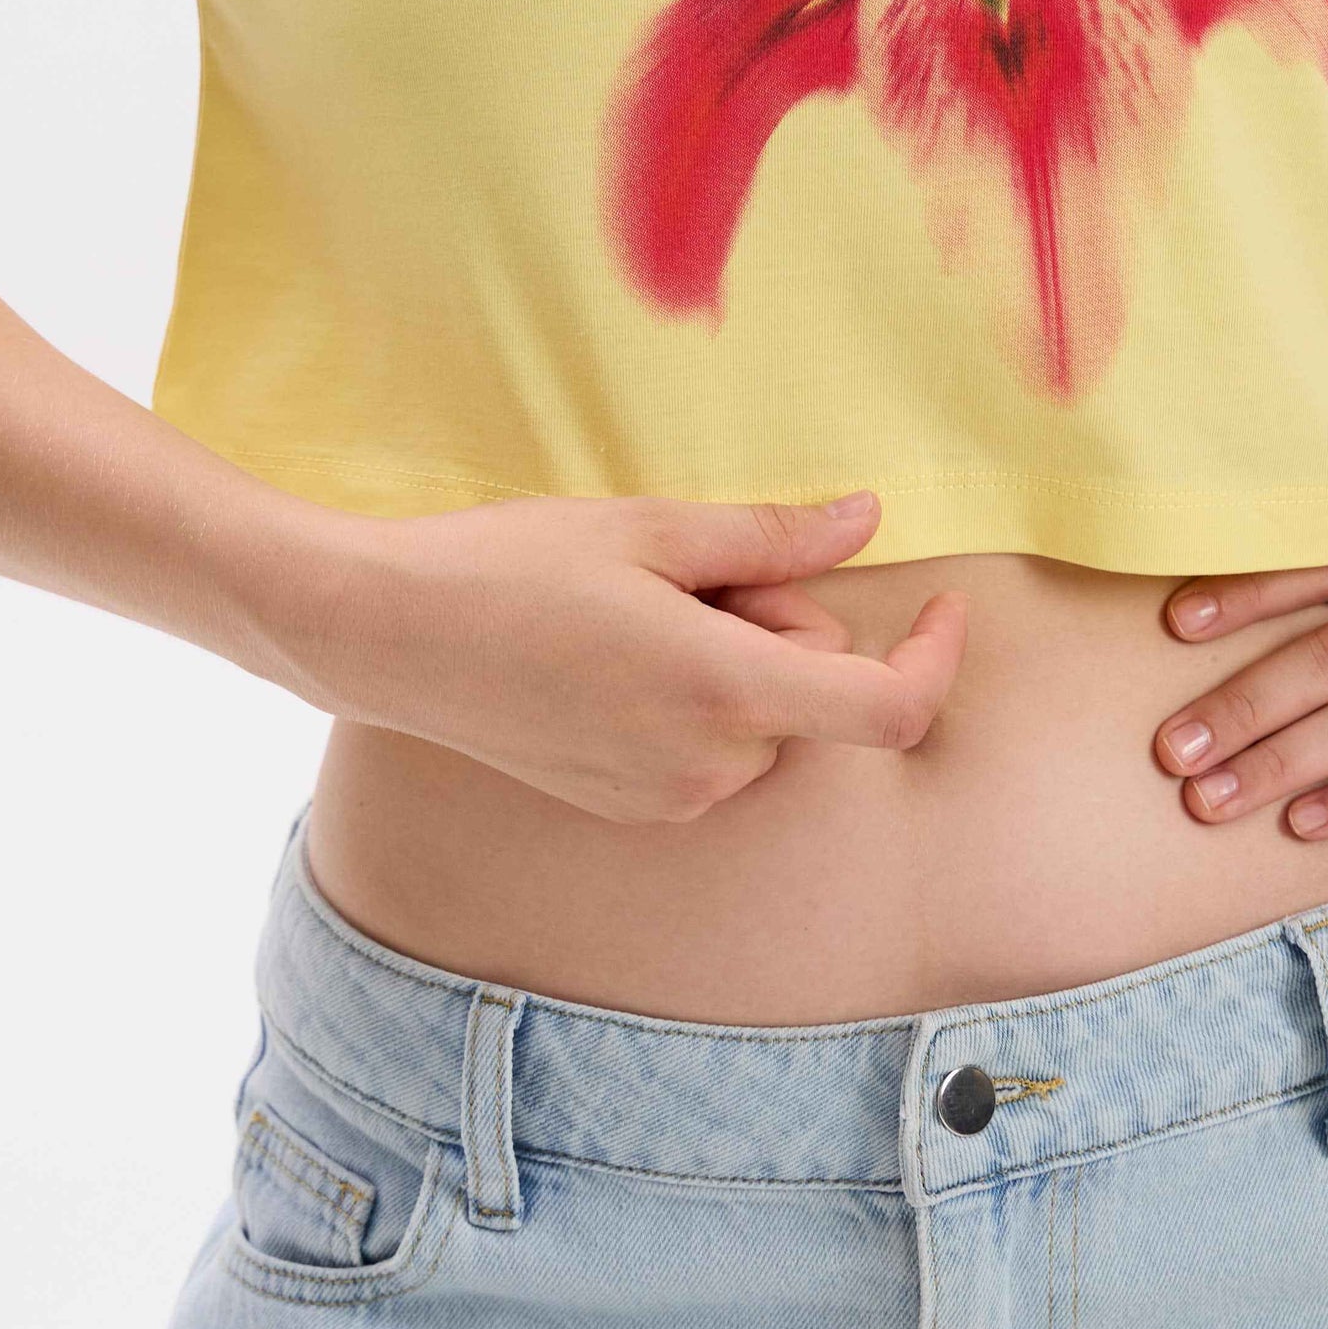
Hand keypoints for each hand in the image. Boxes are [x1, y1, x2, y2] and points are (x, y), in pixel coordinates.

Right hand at [267, 486, 965, 823]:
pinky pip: (712, 747)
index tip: (939, 606)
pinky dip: (693, 697)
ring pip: (761, 716)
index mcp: (727, 692)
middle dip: (778, 621)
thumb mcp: (650, 528)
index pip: (890, 709)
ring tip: (629, 614)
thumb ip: (774, 537)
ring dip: (731, 658)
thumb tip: (866, 518)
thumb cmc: (511, 569)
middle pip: (812, 689)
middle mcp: (712, 767)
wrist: (388, 639)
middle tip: (682, 572)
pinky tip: (606, 659)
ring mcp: (672, 800)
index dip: (935, 658)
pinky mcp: (635, 810)